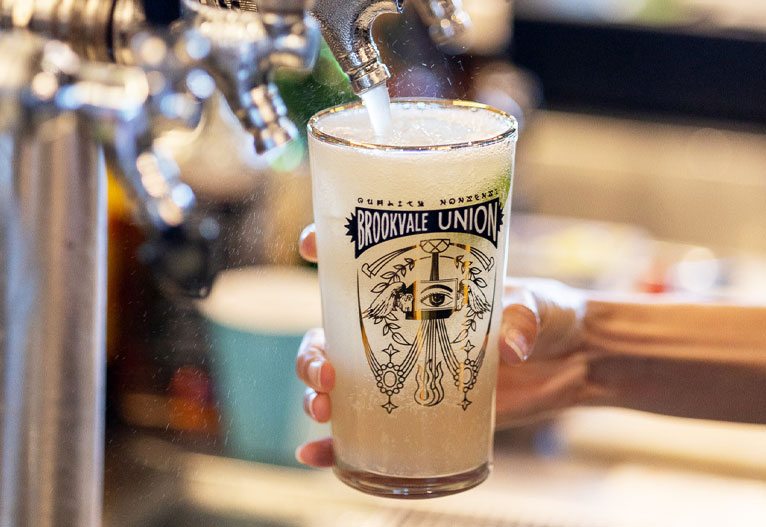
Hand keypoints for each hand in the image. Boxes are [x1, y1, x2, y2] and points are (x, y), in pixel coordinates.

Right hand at [295, 224, 588, 466]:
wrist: (571, 360)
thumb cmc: (548, 315)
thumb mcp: (537, 305)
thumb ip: (522, 317)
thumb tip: (510, 346)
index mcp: (419, 286)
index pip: (360, 263)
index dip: (326, 248)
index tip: (308, 245)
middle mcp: (400, 327)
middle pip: (331, 335)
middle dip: (312, 352)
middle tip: (323, 374)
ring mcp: (404, 370)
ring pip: (337, 381)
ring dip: (315, 395)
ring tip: (321, 410)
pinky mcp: (418, 410)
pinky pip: (365, 429)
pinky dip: (334, 444)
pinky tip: (315, 454)